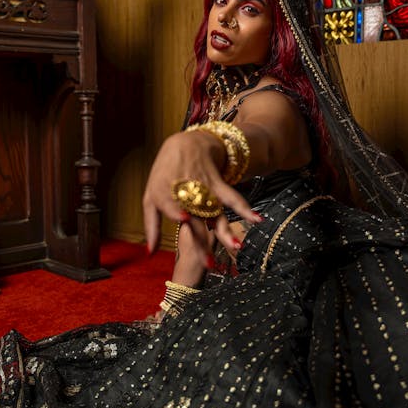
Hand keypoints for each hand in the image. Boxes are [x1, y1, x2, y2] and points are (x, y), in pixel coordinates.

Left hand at [143, 130, 261, 255]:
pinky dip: (245, 208)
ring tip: (236, 246)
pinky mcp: (218, 185)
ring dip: (226, 230)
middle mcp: (185, 193)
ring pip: (216, 213)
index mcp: (164, 193)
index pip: (170, 202)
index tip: (185, 218)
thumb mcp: (151, 195)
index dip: (176, 210)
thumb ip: (151, 224)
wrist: (185, 144)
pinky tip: (257, 219)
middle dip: (202, 241)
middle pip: (195, 220)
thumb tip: (150, 252)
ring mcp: (204, 190)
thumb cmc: (164, 173)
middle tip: (208, 263)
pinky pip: (232, 198)